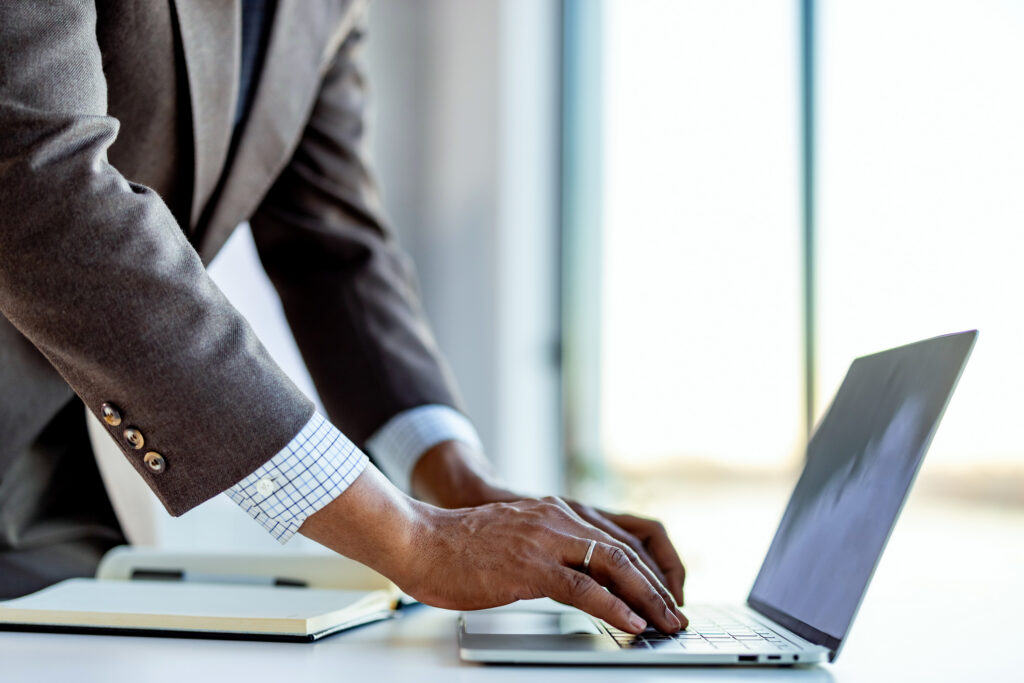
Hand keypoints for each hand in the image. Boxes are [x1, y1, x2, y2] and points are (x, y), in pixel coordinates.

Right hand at [300, 466, 686, 633]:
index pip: (616, 539)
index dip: (646, 570)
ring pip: (613, 565)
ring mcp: (545, 540)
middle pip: (624, 550)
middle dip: (656, 586)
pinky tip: (631, 622)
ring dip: (647, 597)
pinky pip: (584, 587)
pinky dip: (614, 607)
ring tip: (666, 622)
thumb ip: (546, 550)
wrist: (419, 539)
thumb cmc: (457, 547)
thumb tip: (574, 580)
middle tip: (675, 614)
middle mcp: (557, 519)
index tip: (662, 596)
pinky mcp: (530, 566)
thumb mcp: (515, 539)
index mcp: (555, 512)